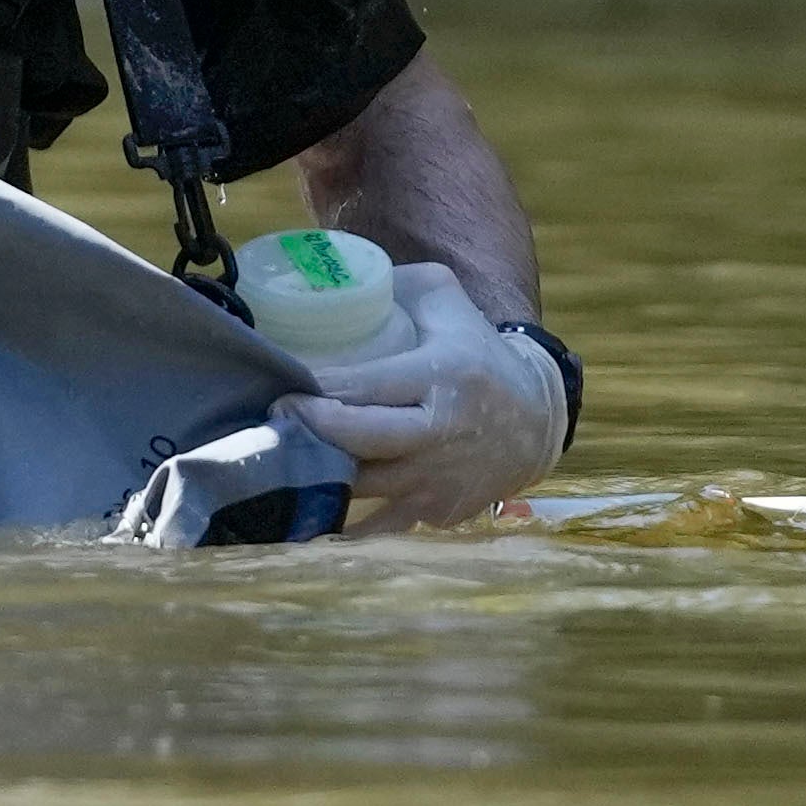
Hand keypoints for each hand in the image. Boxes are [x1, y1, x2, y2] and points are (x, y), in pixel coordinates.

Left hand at [272, 262, 568, 532]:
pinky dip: (340, 522)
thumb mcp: (445, 299)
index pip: (368, 387)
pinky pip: (377, 525)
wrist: (533, 420)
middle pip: (362, 441)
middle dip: (310, 431)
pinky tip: (301, 510)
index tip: (278, 385)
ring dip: (315, 474)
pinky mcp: (436, 513)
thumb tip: (324, 280)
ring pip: (362, 488)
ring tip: (274, 457)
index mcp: (444, 376)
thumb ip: (391, 283)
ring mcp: (438, 480)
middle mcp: (442, 433)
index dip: (318, 390)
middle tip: (272, 417)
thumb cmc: (475, 350)